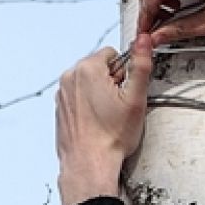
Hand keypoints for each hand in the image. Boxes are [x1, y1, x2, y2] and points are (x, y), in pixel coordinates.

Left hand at [55, 33, 152, 204]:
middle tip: (119, 104)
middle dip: (113, 80)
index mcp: (87, 70)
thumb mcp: (136, 97)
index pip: (113, 53)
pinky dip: (90, 104)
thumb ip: (141, 64)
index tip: (126, 90)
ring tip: (109, 114)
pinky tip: (98, 121)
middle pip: (100, 66)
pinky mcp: (61, 107)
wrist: (89, 163)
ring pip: (90, 81)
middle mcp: (70, 78)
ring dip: (101, 92)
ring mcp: (63, 94)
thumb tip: (144, 40)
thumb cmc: (110, 136)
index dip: (125, 71)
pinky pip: (80, 95)